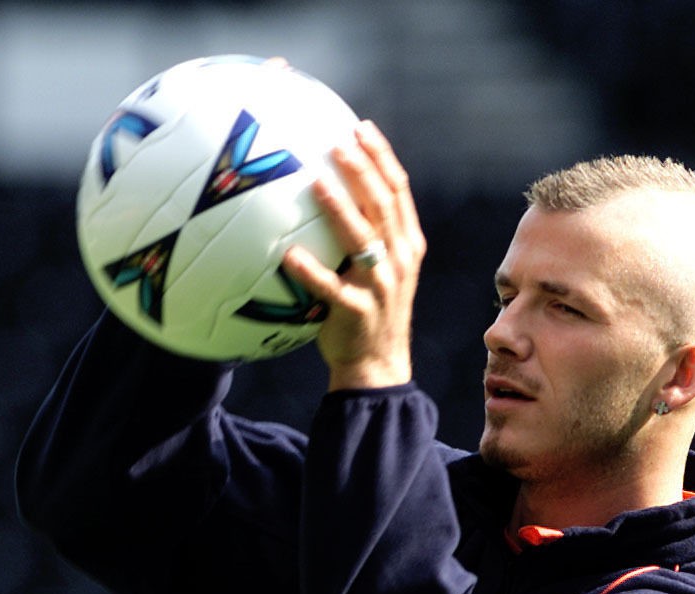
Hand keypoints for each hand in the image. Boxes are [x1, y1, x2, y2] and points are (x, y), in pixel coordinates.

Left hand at [281, 120, 425, 390]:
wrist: (377, 364)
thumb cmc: (368, 310)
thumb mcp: (379, 269)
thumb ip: (365, 233)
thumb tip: (328, 188)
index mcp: (406, 245)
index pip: (398, 192)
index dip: (382, 157)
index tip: (361, 127)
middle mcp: (398, 261)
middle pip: (383, 205)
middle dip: (362, 170)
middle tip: (337, 142)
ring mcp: (380, 287)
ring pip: (363, 240)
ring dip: (340, 209)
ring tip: (317, 182)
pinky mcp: (357, 312)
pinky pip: (332, 289)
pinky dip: (311, 272)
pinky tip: (288, 255)